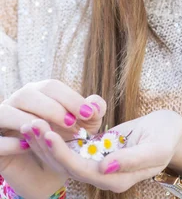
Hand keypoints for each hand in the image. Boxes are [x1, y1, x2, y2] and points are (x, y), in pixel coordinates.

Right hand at [0, 79, 106, 198]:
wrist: (44, 172)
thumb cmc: (64, 141)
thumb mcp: (84, 127)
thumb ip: (93, 112)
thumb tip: (95, 104)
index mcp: (39, 93)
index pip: (51, 87)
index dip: (70, 98)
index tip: (88, 114)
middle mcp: (18, 102)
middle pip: (28, 94)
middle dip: (51, 107)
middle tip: (72, 124)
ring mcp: (2, 121)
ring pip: (5, 111)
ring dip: (25, 120)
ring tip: (47, 134)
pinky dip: (9, 142)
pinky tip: (26, 146)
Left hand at [23, 109, 181, 193]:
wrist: (171, 132)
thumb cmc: (166, 138)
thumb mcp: (155, 147)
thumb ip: (132, 160)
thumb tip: (105, 167)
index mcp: (117, 179)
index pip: (82, 170)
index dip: (63, 154)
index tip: (48, 134)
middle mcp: (104, 174)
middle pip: (68, 165)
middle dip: (48, 147)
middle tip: (31, 125)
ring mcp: (100, 163)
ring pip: (67, 156)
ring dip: (49, 142)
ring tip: (31, 123)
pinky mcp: (98, 150)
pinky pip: (75, 146)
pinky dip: (60, 135)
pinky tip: (46, 123)